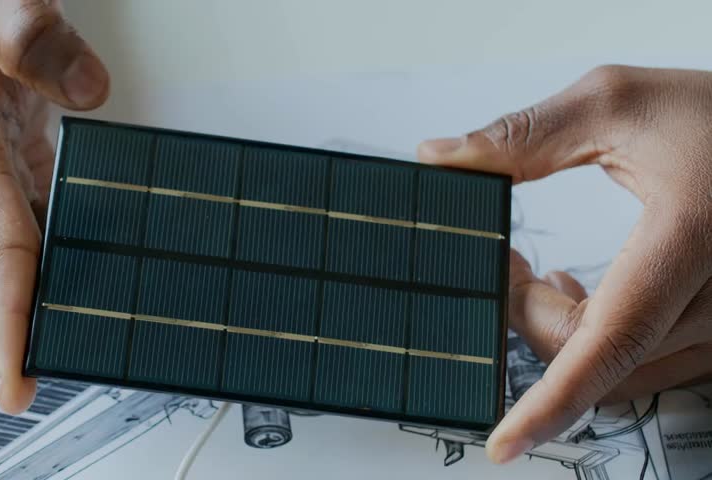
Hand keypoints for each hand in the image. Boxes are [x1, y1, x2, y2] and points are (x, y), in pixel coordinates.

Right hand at [0, 0, 109, 412]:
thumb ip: (31, 35)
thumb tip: (90, 92)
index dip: (8, 324)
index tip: (19, 387)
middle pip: (18, 274)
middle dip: (66, 302)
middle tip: (140, 307)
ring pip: (26, 267)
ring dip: (70, 278)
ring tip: (131, 273)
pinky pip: (29, 251)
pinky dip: (65, 256)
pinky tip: (105, 249)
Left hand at [419, 65, 711, 462]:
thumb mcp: (616, 103)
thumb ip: (521, 137)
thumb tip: (441, 159)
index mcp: (686, 241)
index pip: (608, 342)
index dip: (551, 401)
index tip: (503, 442)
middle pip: (584, 350)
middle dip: (521, 310)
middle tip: (497, 260)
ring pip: (609, 366)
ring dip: (554, 326)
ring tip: (532, 271)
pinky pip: (640, 363)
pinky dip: (591, 340)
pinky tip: (574, 293)